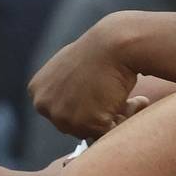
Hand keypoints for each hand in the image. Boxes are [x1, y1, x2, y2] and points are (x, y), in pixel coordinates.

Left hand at [29, 21, 140, 139]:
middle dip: (95, 116)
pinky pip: (109, 133)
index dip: (82, 106)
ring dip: (111, 119)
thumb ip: (63, 91)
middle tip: (112, 95)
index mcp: (37, 93)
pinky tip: (138, 101)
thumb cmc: (99, 51)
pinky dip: (124, 119)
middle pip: (73, 127)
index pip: (60, 114)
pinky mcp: (88, 124)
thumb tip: (71, 114)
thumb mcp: (68, 68)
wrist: (118, 42)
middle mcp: (45, 106)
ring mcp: (64, 117)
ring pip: (90, 132)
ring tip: (125, 98)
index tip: (95, 90)